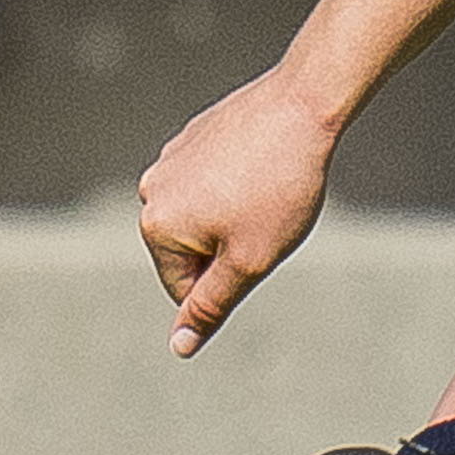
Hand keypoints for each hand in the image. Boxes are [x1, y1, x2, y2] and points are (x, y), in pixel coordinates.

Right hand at [137, 72, 337, 356]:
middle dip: (230, 246)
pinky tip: (265, 167)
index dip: (229, 280)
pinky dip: (238, 183)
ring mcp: (171, 159)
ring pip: (205, 215)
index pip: (185, 288)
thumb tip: (180, 346)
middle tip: (268, 218)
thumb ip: (210, 307)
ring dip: (235, 215)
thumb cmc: (280, 189)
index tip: (259, 247)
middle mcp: (151, 190)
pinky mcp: (195, 136)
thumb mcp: (248, 263)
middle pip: (192, 250)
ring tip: (268, 190)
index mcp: (156, 226)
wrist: (302, 108)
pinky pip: (214, 180)